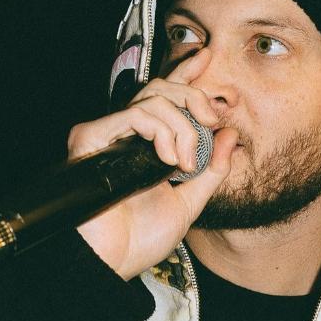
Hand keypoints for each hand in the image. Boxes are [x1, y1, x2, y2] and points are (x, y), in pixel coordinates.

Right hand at [70, 48, 238, 279]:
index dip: (184, 73)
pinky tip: (166, 157)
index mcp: (146, 146)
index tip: (206, 58)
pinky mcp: (91, 138)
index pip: (165, 98)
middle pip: (161, 89)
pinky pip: (134, 114)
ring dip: (181, 126)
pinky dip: (159, 130)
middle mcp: (125, 135)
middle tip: (211, 120)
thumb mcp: (190, 203)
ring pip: (152, 98)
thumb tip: (229, 135)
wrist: (112, 262)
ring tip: (185, 160)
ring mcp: (107, 135)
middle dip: (194, 98)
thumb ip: (211, 171)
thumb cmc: (140, 239)